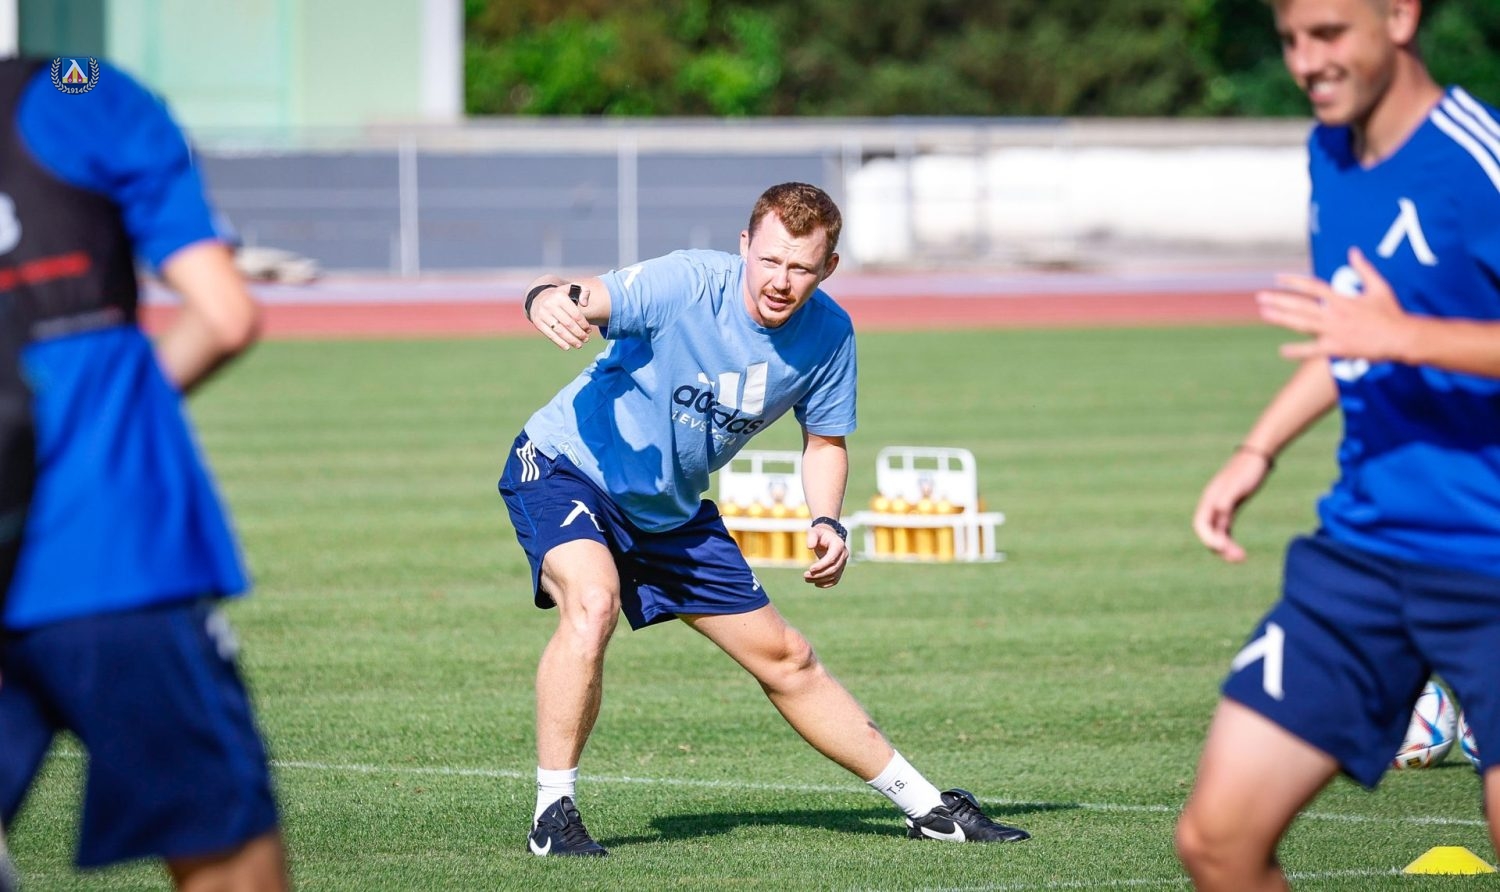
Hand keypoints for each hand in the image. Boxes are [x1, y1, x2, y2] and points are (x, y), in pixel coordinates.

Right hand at [533, 284, 592, 349]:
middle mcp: (550, 304)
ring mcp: (542, 314)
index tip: (589, 330)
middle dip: (579, 333)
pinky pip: (550, 334)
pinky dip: (559, 342)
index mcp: (560, 296)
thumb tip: (584, 304)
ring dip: (571, 340)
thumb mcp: (572, 288)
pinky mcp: (537, 322)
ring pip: (560, 331)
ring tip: (579, 345)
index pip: (575, 314)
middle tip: (586, 339)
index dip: (584, 324)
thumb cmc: (560, 296)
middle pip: (568, 324)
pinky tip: (567, 347)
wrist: (538, 297)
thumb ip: (584, 291)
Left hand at [803, 525, 848, 587]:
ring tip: (806, 579)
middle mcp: (844, 554)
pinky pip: (835, 579)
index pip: (832, 559)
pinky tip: (815, 583)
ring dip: (820, 580)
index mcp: (839, 544)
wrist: (828, 537)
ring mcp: (843, 562)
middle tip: (805, 575)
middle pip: (833, 569)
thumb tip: (809, 547)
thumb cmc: (820, 534)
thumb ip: (811, 536)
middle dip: (819, 574)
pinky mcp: (840, 569)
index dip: (821, 565)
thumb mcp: (814, 531)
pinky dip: (826, 584)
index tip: (810, 569)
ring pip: (834, 576)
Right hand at [1191, 450, 1272, 562]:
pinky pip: (1225, 530)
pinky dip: (1229, 541)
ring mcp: (1221, 508)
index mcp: (1209, 500)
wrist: (1258, 456)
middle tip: (1239, 557)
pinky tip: (1239, 550)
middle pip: (1209, 533)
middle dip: (1219, 548)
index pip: (1200, 524)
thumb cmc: (1247, 470)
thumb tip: (1218, 511)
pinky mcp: (1230, 508)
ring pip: (1217, 534)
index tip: (1222, 548)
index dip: (1208, 538)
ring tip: (1242, 557)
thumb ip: (1227, 498)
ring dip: (1226, 547)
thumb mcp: (1238, 484)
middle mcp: (1212, 505)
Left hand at [1256, 248, 1411, 362]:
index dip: (1294, 281)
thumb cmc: (1391, 312)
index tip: (1278, 278)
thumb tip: (1353, 251)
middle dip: (1278, 299)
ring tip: (1264, 313)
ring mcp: (1334, 331)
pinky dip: (1297, 351)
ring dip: (1281, 318)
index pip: (1312, 286)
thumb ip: (1364, 269)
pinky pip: (1312, 350)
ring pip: (1301, 323)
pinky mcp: (1337, 348)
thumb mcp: (1379, 287)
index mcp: (1342, 299)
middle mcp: (1334, 314)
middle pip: (1300, 304)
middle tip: (1260, 296)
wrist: (1401, 337)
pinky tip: (1282, 351)